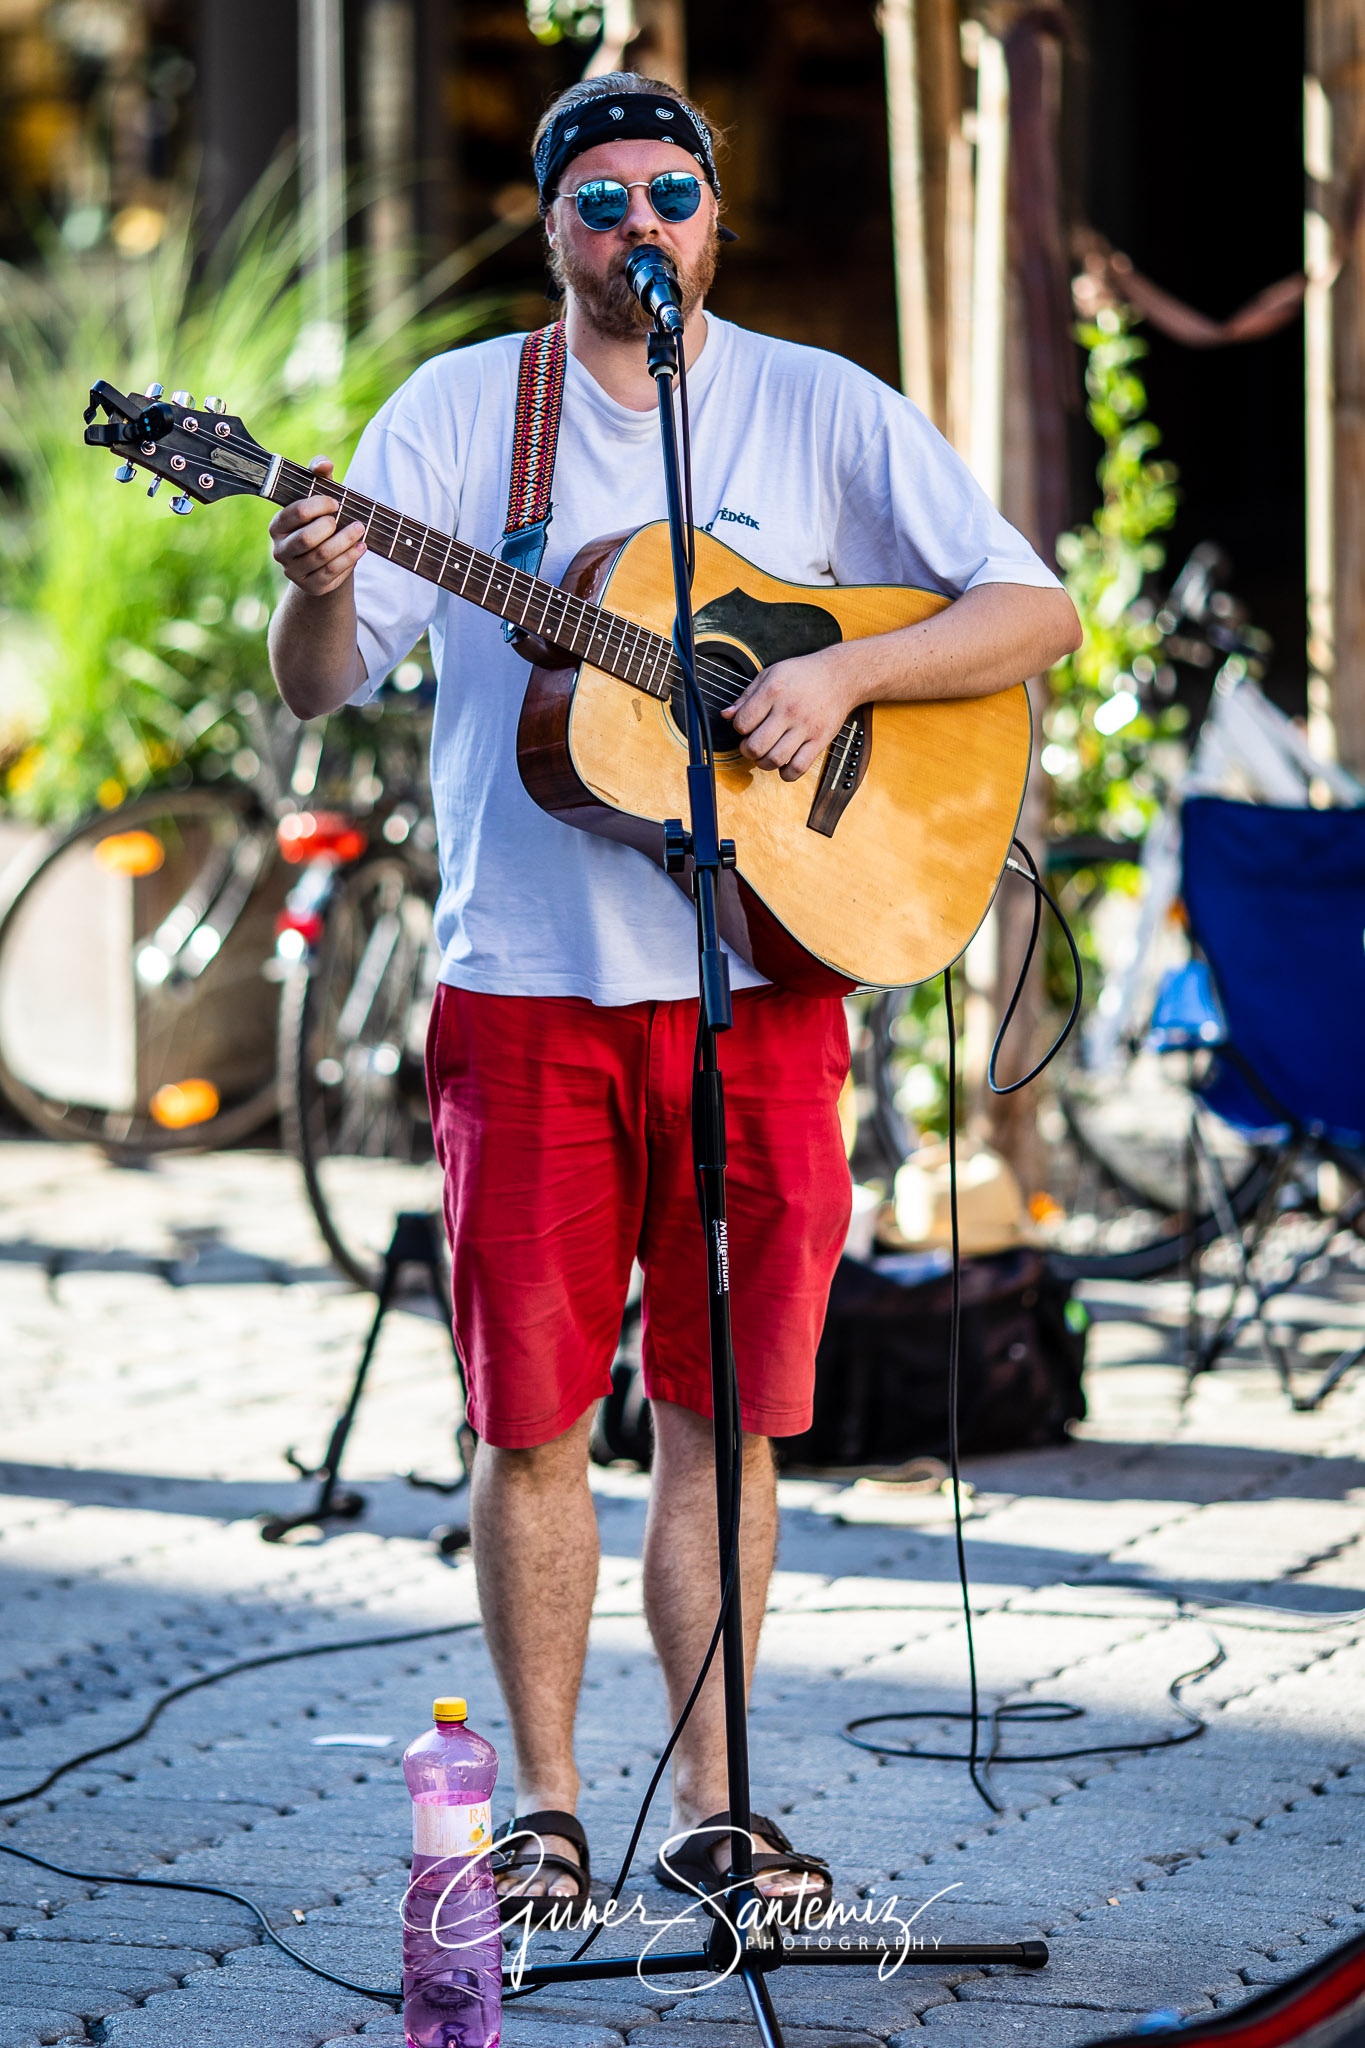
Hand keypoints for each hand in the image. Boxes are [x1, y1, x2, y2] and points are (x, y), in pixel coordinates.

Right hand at [268, 456, 365, 596]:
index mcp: (277, 525)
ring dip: (346, 542)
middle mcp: (280, 549)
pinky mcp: (310, 586)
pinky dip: (349, 559)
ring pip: (321, 556)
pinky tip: (361, 548)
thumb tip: (324, 463)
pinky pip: (331, 573)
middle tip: (354, 521)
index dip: (319, 505)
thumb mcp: (320, 497)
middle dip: (333, 528)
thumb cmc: (321, 521)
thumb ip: (319, 474)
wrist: (325, 559)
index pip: (295, 512)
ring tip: (361, 531)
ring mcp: (293, 571)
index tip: (336, 502)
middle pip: (307, 538)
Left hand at [721, 648, 858, 780]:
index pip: (743, 723)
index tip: (746, 726)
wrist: (840, 676)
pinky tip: (783, 764)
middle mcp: (789, 710)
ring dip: (763, 763)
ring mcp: (806, 727)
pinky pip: (798, 768)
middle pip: (756, 746)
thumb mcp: (771, 674)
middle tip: (751, 744)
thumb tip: (726, 715)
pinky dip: (786, 773)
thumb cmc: (803, 675)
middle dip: (747, 750)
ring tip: (765, 754)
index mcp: (773, 691)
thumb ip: (747, 696)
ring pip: (775, 760)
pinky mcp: (820, 740)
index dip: (739, 728)